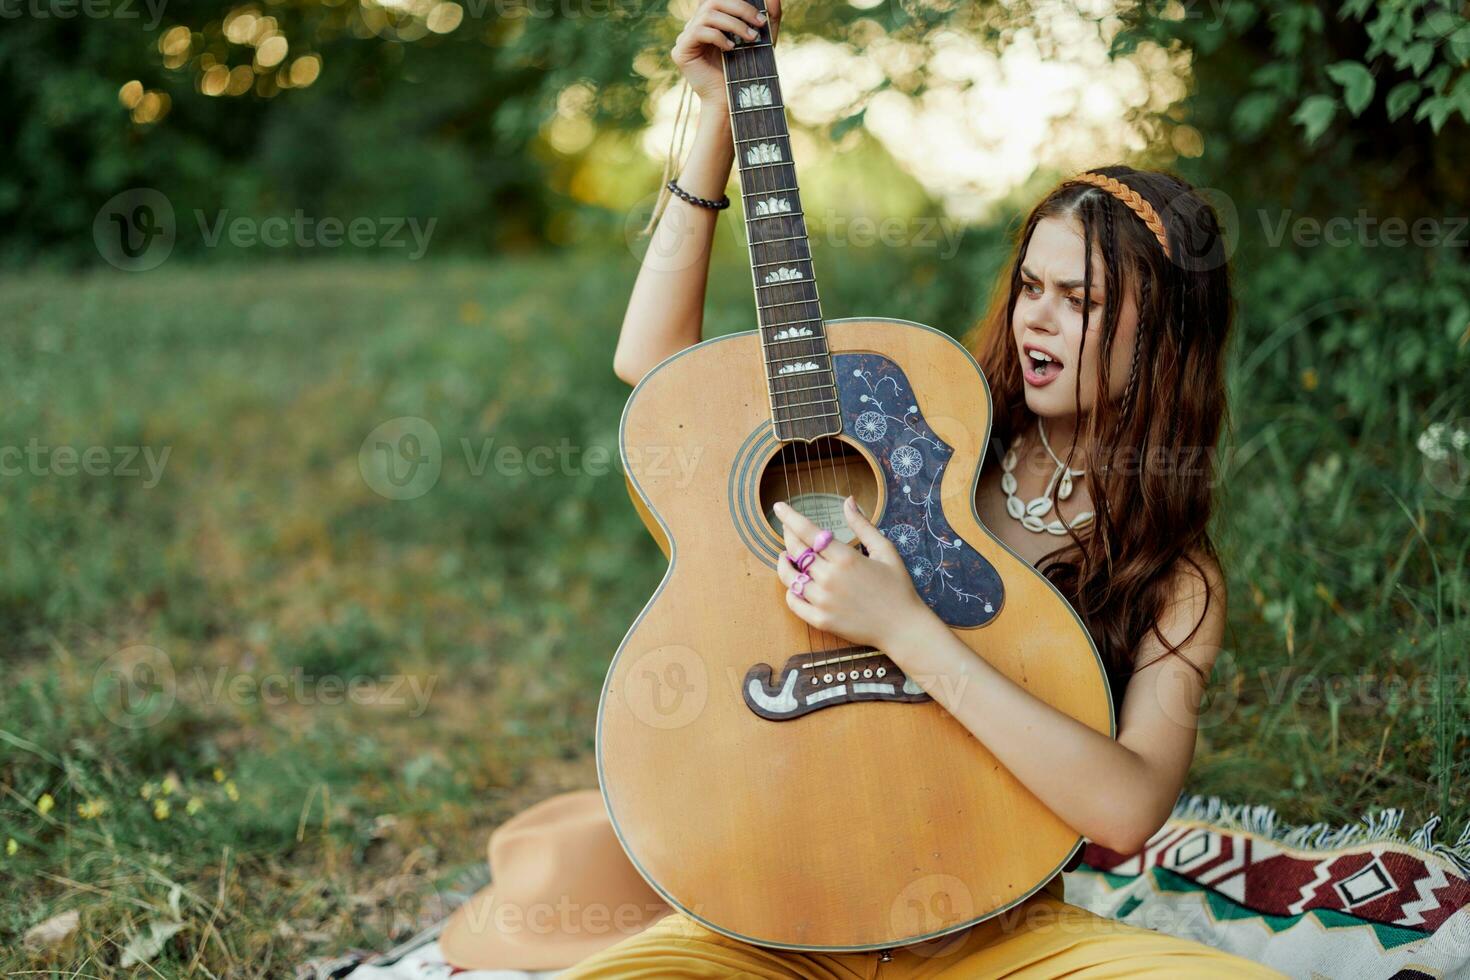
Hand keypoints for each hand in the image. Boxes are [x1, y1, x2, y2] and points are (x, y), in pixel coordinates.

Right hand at [672, 0, 781, 105]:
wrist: (732, 101)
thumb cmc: (747, 70)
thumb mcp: (763, 40)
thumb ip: (770, 17)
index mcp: (710, 20)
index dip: (739, 2)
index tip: (762, 15)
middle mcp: (695, 25)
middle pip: (713, 1)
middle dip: (740, 9)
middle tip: (760, 23)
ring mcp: (685, 37)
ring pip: (707, 15)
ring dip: (733, 24)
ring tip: (750, 39)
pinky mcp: (680, 50)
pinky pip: (698, 32)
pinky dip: (718, 37)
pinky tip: (731, 49)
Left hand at [773, 496, 930, 650]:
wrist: (902, 628)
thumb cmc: (897, 587)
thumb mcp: (885, 551)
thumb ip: (863, 526)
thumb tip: (848, 501)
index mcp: (846, 558)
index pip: (808, 532)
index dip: (790, 517)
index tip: (779, 507)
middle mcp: (830, 578)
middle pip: (796, 551)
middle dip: (788, 536)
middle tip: (787, 529)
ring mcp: (823, 601)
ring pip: (790, 577)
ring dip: (784, 564)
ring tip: (786, 557)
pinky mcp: (820, 621)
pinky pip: (793, 603)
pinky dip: (790, 591)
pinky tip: (795, 584)